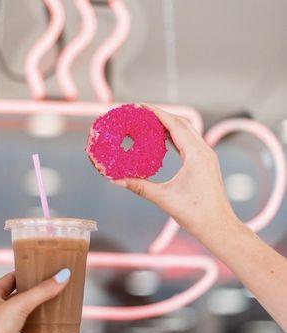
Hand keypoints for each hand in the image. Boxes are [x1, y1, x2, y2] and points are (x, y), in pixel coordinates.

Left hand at [0, 269, 70, 332]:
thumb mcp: (18, 305)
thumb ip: (41, 291)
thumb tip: (60, 277)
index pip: (12, 279)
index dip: (27, 274)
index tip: (43, 270)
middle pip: (21, 300)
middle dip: (38, 296)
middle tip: (54, 288)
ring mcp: (3, 330)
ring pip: (26, 321)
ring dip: (41, 318)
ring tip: (57, 310)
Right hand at [112, 104, 238, 239]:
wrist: (218, 226)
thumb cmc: (195, 214)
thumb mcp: (163, 198)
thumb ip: (139, 187)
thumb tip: (115, 180)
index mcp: (196, 155)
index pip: (175, 125)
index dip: (158, 113)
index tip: (141, 106)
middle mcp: (205, 152)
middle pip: (182, 123)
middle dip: (162, 115)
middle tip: (142, 113)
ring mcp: (208, 157)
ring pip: (188, 132)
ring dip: (170, 125)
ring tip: (150, 123)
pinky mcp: (207, 163)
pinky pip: (190, 142)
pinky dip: (176, 137)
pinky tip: (164, 141)